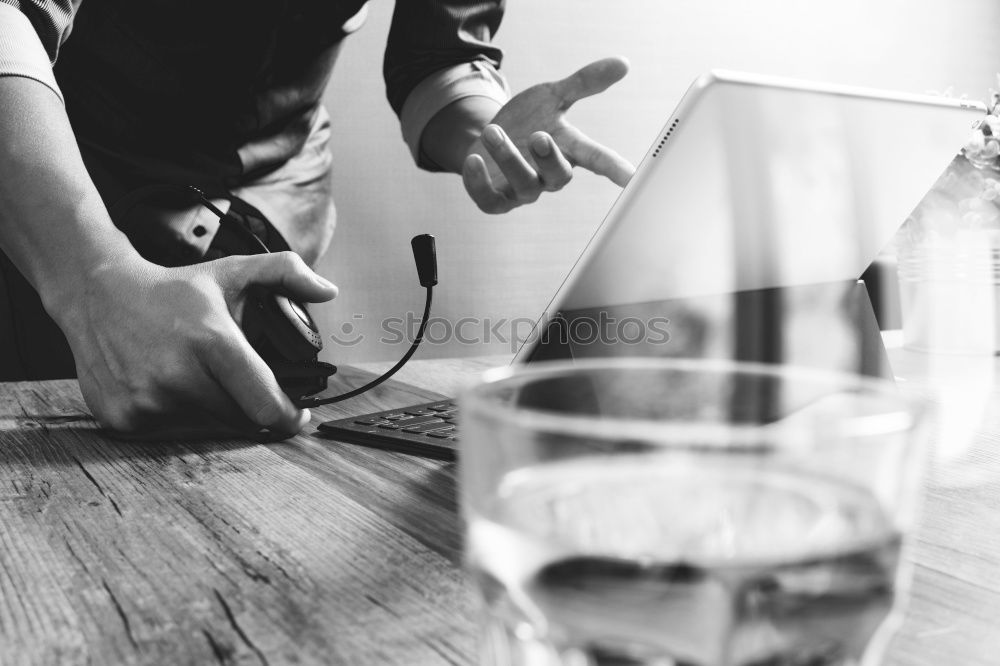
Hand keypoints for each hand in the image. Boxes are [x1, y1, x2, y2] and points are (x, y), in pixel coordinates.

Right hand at [57, 252, 337, 439]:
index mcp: (213, 342)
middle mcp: (178, 376)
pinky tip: (169, 387)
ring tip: (200, 379)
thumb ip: (286, 273)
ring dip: (213, 412)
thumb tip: (328, 291)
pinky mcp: (122, 418)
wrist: (96, 294)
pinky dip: (177, 417)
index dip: (288, 417)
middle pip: (239, 420)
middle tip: (242, 387)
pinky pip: (169, 432)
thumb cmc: (173, 289)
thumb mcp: (232, 272)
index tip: (296, 415)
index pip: (265, 406)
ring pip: (205, 428)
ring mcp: (147, 401)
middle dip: (249, 408)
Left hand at [463, 56, 635, 213]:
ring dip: (508, 159)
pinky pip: (489, 200)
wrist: (487, 138)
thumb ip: (584, 83)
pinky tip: (473, 160)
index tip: (630, 176)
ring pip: (523, 186)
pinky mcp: (495, 199)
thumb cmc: (528, 120)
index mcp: (567, 150)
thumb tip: (622, 63)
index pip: (596, 159)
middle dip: (548, 158)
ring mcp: (522, 190)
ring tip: (491, 131)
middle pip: (558, 177)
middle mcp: (548, 175)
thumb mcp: (552, 97)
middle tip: (538, 136)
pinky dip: (479, 183)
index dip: (613, 168)